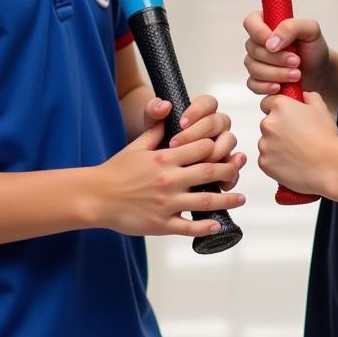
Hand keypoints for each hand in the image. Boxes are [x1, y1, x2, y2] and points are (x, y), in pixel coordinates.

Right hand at [94, 121, 245, 238]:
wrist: (96, 197)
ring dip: (227, 199)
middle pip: (209, 172)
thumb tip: (168, 109)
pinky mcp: (161, 224)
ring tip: (241, 198)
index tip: (224, 148)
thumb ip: (156, 131)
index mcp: (164, 158)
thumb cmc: (117, 170)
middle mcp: (169, 180)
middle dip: (229, 170)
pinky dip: (206, 226)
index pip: (201, 148)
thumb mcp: (137, 146)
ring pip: (205, 201)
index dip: (216, 146)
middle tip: (238, 170)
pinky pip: (188, 227)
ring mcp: (166, 204)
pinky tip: (218, 224)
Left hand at [161, 94, 246, 190]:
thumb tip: (164, 105)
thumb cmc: (157, 140)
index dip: (197, 111)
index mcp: (203, 112)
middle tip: (178, 144)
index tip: (181, 123)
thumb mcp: (151, 125)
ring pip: (229, 142)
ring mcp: (222, 145)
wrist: (156, 167)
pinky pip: (233, 167)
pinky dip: (231, 172)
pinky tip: (222, 180)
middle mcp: (216, 127)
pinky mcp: (225, 165)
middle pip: (221, 121)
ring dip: (216, 151)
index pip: (208, 103)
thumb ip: (153, 110)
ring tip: (197, 162)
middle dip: (201, 132)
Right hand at [243, 12, 330, 98]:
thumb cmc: (313, 48)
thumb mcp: (311, 30)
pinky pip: (253, 84)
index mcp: (266, 22)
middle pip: (253, 49)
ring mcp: (256, 60)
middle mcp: (258, 41)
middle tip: (296, 61)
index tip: (275, 45)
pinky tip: (280, 87)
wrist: (319, 70)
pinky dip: (266, 86)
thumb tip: (271, 43)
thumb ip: (291, 27)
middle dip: (276, 58)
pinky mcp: (258, 78)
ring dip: (276, 73)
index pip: (251, 23)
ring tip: (296, 75)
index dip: (259, 34)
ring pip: (253, 68)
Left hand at [258, 92, 337, 197]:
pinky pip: (266, 160)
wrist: (329, 166)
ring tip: (297, 152)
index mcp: (280, 106)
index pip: (267, 103)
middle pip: (267, 124)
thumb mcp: (321, 109)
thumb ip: (309, 97)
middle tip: (296, 138)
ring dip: (276, 146)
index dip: (277, 110)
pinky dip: (276, 162)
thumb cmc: (325, 139)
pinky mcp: (264, 162)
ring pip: (266, 143)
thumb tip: (304, 96)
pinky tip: (292, 163)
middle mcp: (268, 123)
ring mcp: (264, 144)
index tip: (285, 117)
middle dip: (278, 129)